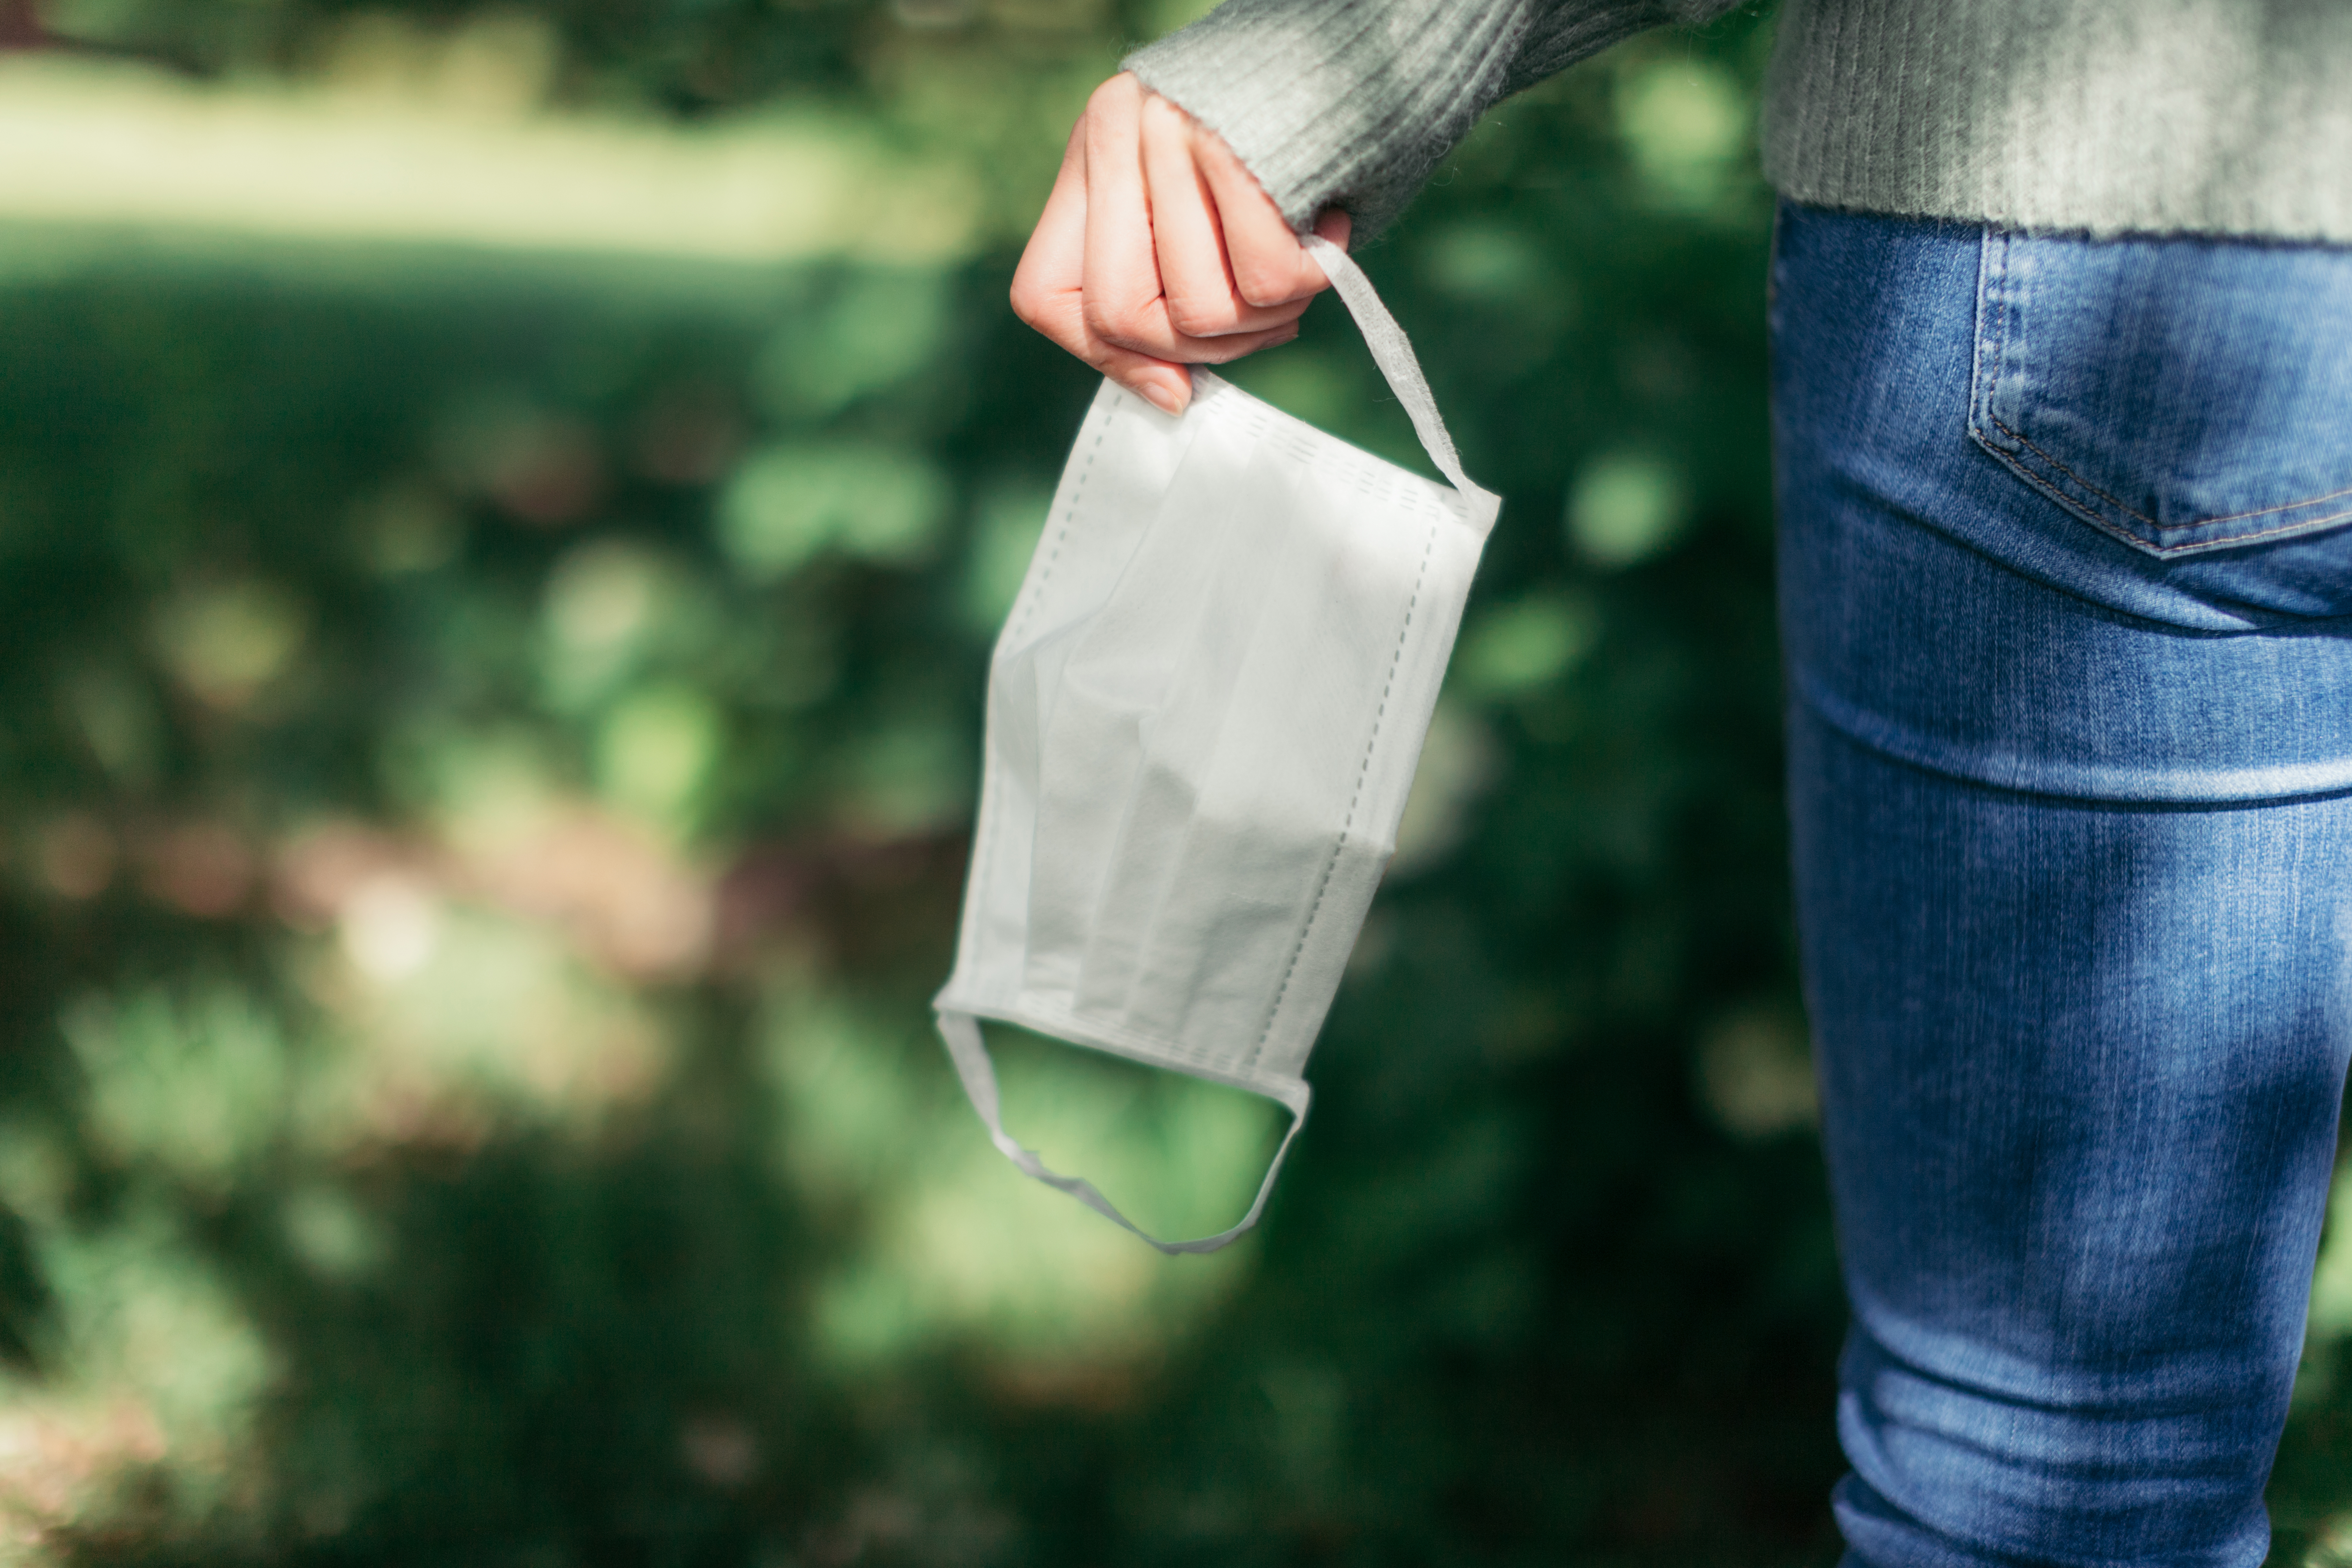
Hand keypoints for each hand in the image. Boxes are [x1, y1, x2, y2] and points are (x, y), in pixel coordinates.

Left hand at [1010, 72, 1352, 415]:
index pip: (1045, 296)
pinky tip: (1328, 227)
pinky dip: (1311, 274)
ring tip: (1302, 258)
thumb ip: (1159, 297)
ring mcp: (1168, 129)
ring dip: (1268, 313)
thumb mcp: (1197, 212)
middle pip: (1125, 318)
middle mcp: (1116, 130)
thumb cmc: (1280, 140)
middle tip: (1264, 311)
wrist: (1356, 45)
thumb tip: (1170, 397)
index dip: (1109, 360)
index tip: (1175, 382)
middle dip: (1206, 345)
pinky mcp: (1234, 143)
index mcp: (1092, 153)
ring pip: (1201, 310)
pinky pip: (1267, 280)